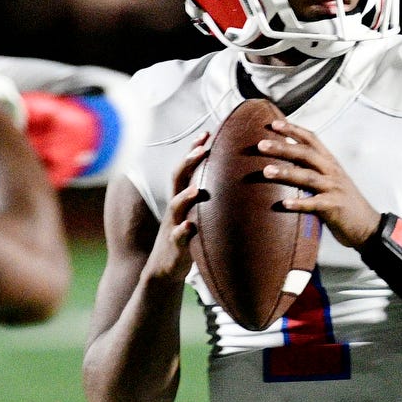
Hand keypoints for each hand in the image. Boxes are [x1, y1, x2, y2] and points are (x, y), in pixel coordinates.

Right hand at [149, 133, 209, 282]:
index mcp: (182, 198)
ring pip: (176, 206)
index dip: (193, 150)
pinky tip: (190, 226)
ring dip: (185, 196)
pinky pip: (178, 236)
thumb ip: (209, 198)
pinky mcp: (175, 245)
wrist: (165, 268)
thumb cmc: (187, 237)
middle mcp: (175, 208)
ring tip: (196, 188)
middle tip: (202, 148)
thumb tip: (235, 182)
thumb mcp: (197, 214)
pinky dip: (183, 230)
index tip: (206, 133)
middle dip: (188, 162)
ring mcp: (173, 225)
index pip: (186, 168)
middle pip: (177, 179)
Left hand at [257, 119, 380, 248]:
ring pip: (308, 177)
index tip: (274, 123)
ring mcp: (334, 188)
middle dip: (283, 147)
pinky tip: (284, 203)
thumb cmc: (343, 202)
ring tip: (266, 171)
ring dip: (286, 173)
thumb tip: (286, 159)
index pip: (311, 139)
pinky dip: (299, 203)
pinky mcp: (334, 207)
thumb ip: (312, 168)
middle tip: (261, 144)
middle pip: (306, 154)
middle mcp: (332, 171)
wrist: (367, 226)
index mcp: (330, 162)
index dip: (293, 130)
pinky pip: (315, 204)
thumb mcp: (330, 180)